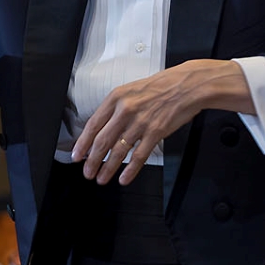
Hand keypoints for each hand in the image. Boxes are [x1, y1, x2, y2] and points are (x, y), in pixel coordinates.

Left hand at [72, 59, 252, 184]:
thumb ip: (115, 109)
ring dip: (108, 168)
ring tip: (101, 178)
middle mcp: (125, 110)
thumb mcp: (130, 91)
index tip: (77, 155)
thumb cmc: (160, 87)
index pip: (93, 125)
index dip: (83, 143)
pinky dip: (130, 170)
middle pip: (102, 141)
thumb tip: (100, 129)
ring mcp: (140, 122)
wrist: (187, 85)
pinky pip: (139, 156)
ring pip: (118, 151)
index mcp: (116, 98)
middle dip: (92, 160)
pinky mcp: (156, 132)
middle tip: (87, 172)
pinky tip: (124, 178)